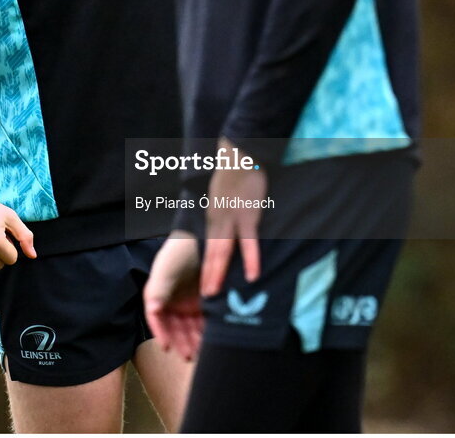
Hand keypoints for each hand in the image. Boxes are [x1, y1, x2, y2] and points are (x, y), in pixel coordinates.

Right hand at [143, 231, 202, 360]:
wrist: (204, 237)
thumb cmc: (181, 250)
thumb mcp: (166, 267)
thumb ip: (157, 288)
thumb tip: (152, 310)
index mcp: (158, 294)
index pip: (156, 318)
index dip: (160, 333)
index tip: (166, 347)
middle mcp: (171, 301)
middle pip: (173, 327)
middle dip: (180, 342)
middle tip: (187, 355)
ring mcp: (187, 302)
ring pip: (189, 328)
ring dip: (193, 340)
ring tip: (201, 352)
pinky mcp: (204, 302)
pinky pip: (203, 321)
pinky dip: (206, 332)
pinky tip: (211, 340)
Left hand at [200, 138, 267, 297]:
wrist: (240, 156)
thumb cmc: (234, 177)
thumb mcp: (220, 198)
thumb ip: (222, 216)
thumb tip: (224, 234)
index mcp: (212, 217)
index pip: (206, 247)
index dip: (204, 268)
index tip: (202, 287)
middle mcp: (217, 221)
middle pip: (210, 254)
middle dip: (206, 277)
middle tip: (204, 299)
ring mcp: (231, 220)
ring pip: (222, 251)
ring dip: (218, 273)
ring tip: (216, 294)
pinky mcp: (248, 216)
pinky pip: (249, 242)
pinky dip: (250, 260)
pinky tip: (252, 275)